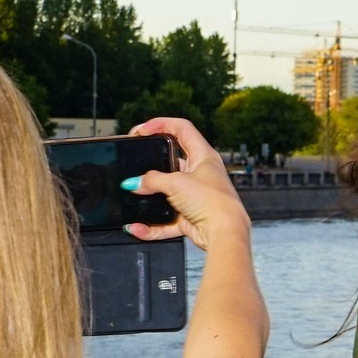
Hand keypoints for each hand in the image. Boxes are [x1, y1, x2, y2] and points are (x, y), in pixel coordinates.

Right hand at [124, 117, 251, 251]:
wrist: (224, 233)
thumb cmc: (213, 202)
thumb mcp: (177, 183)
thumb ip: (152, 180)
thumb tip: (134, 183)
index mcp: (203, 156)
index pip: (182, 129)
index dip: (161, 124)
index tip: (142, 130)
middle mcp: (200, 174)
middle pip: (171, 160)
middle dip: (152, 161)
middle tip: (134, 158)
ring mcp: (194, 195)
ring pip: (166, 191)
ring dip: (150, 194)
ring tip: (133, 191)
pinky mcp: (189, 216)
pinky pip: (164, 219)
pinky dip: (151, 224)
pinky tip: (137, 226)